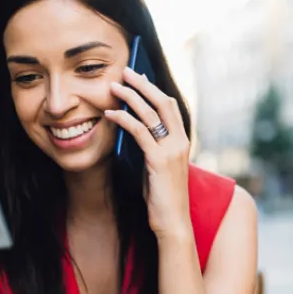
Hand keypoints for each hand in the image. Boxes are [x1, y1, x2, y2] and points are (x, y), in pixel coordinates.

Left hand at [105, 67, 190, 239]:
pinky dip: (123, 119)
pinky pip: (139, 132)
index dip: (153, 89)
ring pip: (150, 113)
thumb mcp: (156, 166)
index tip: (138, 77)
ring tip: (113, 86)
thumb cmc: (161, 196)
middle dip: (143, 84)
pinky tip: (110, 114)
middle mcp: (181, 141)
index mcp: (183, 141)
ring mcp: (172, 150)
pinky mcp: (159, 161)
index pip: (170, 106)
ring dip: (130, 96)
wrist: (172, 222)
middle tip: (125, 71)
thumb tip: (130, 127)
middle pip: (162, 102)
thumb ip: (149, 146)